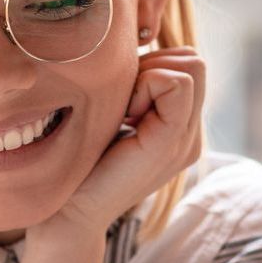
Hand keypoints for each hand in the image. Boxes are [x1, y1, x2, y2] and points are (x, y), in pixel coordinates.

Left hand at [18, 46, 205, 262]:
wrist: (67, 214)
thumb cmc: (77, 165)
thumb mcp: (112, 118)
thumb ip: (133, 90)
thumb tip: (137, 48)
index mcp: (178, 130)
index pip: (188, 65)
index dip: (152, 66)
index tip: (120, 101)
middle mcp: (190, 136)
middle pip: (194, 60)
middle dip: (153, 66)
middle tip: (122, 105)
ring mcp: (186, 142)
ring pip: (192, 65)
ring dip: (149, 75)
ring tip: (123, 114)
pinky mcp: (171, 143)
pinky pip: (177, 83)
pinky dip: (147, 85)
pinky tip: (125, 117)